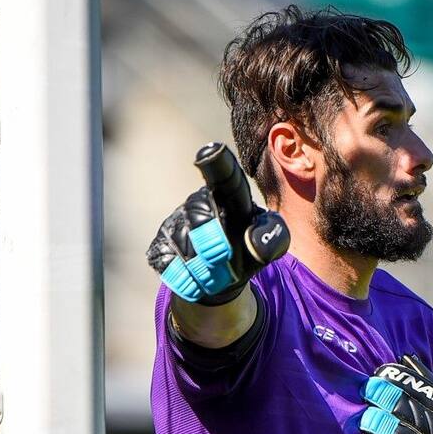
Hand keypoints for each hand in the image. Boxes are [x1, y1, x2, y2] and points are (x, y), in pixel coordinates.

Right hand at [146, 142, 288, 304]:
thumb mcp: (269, 246)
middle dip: (217, 249)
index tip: (211, 151)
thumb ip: (273, 238)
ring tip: (217, 276)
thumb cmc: (247, 253)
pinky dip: (187, 279)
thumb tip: (256, 239)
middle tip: (226, 260)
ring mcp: (176, 222)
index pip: (225, 178)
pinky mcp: (159, 245)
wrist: (221, 281)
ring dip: (206, 271)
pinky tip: (196, 280)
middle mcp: (199, 202)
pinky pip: (170, 264)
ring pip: (187, 248)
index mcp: (230, 197)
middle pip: (202, 221)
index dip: (218, 164)